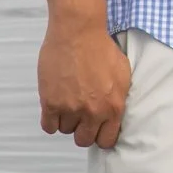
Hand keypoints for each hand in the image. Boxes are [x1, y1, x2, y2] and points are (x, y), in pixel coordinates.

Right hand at [37, 18, 130, 148]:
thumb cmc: (101, 48)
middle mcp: (93, 112)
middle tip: (81, 116)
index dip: (101, 135)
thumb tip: (115, 113)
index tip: (97, 129)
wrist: (78, 32)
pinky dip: (51, 119)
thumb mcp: (123, 73)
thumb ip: (119, 97)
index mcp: (114, 106)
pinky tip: (56, 107)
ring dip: (67, 120)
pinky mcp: (51, 103)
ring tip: (69, 102)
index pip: (107, 140)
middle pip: (84, 140)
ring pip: (66, 131)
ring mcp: (71, 109)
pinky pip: (49, 126)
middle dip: (83, 130)